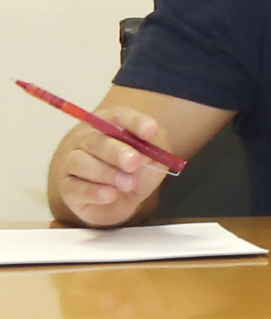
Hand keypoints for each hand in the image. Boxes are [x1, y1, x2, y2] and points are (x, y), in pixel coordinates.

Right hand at [53, 107, 174, 227]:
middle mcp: (85, 139)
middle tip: (134, 162)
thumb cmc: (137, 172)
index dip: (134, 122)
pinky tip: (110, 195)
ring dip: (106, 173)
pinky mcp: (67, 187)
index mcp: (109, 125)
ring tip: (129, 184)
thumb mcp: (155, 158)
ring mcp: (71, 162)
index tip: (150, 130)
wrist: (122, 201)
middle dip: (115, 150)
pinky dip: (93, 191)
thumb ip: (155, 150)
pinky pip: (73, 187)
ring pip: (80, 162)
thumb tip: (146, 153)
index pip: (118, 116)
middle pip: (95, 139)